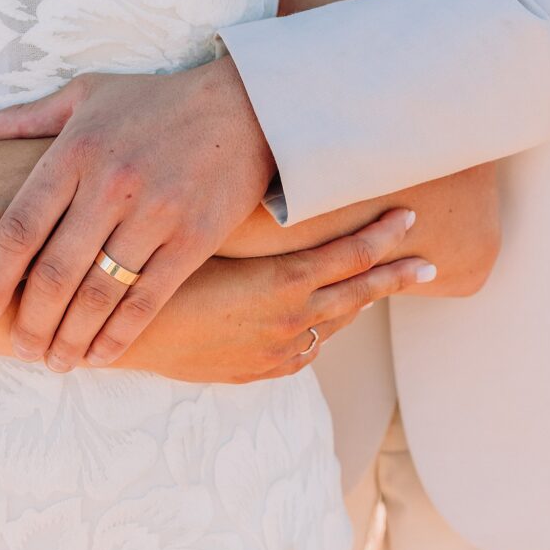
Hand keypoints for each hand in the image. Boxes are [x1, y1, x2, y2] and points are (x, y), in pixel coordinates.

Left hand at [0, 56, 275, 369]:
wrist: (246, 107)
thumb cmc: (155, 103)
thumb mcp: (85, 96)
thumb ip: (23, 121)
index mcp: (74, 154)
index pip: (19, 228)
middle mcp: (110, 187)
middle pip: (54, 274)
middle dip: (29, 323)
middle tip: (19, 350)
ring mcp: (154, 217)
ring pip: (98, 295)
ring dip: (69, 338)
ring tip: (54, 362)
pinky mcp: (193, 241)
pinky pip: (147, 300)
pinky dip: (118, 336)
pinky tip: (98, 356)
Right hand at [123, 209, 430, 381]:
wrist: (121, 331)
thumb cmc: (157, 270)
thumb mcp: (209, 234)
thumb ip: (253, 218)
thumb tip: (278, 179)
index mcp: (283, 282)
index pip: (351, 255)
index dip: (383, 236)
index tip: (409, 216)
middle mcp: (289, 320)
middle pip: (356, 295)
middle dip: (393, 276)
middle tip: (428, 264)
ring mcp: (273, 351)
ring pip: (330, 326)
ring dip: (357, 305)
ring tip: (379, 292)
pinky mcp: (251, 370)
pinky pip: (301, 355)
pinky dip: (319, 336)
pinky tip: (322, 329)